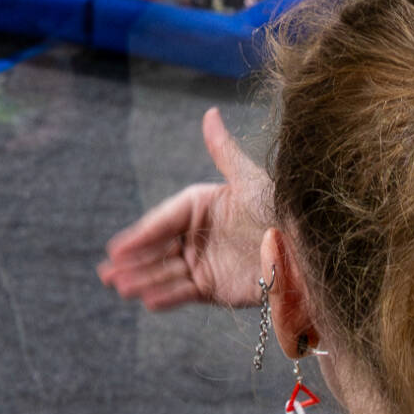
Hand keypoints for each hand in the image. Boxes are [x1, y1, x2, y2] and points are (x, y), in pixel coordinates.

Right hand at [97, 107, 272, 311]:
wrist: (306, 248)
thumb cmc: (279, 207)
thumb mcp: (249, 178)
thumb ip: (222, 150)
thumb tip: (209, 112)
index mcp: (201, 205)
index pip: (164, 220)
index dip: (141, 235)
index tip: (117, 248)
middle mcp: (198, 234)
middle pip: (159, 249)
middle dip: (133, 262)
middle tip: (106, 273)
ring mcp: (205, 261)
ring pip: (167, 272)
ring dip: (143, 280)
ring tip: (120, 288)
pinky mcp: (214, 287)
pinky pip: (185, 292)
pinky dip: (166, 296)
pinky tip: (147, 300)